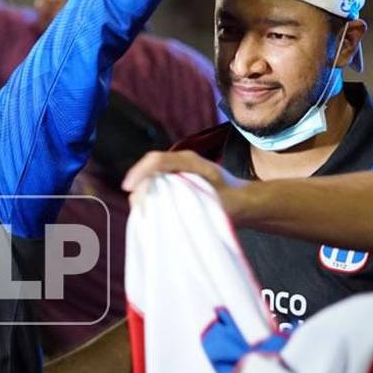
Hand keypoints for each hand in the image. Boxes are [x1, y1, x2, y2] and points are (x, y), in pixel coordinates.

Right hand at [122, 150, 245, 212]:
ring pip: (150, 179)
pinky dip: (150, 198)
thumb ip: (193, 198)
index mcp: (189, 160)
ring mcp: (177, 171)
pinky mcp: (175, 181)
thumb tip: (163, 204)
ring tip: (143, 213)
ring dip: (143, 194)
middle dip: (138, 187)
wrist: (244, 201)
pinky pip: (156, 186)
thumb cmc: (233, 200)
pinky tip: (149, 212)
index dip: (139, 172)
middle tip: (137, 209)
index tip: (128, 188)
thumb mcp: (216, 200)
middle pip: (149, 169)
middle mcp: (180, 162)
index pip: (157, 161)